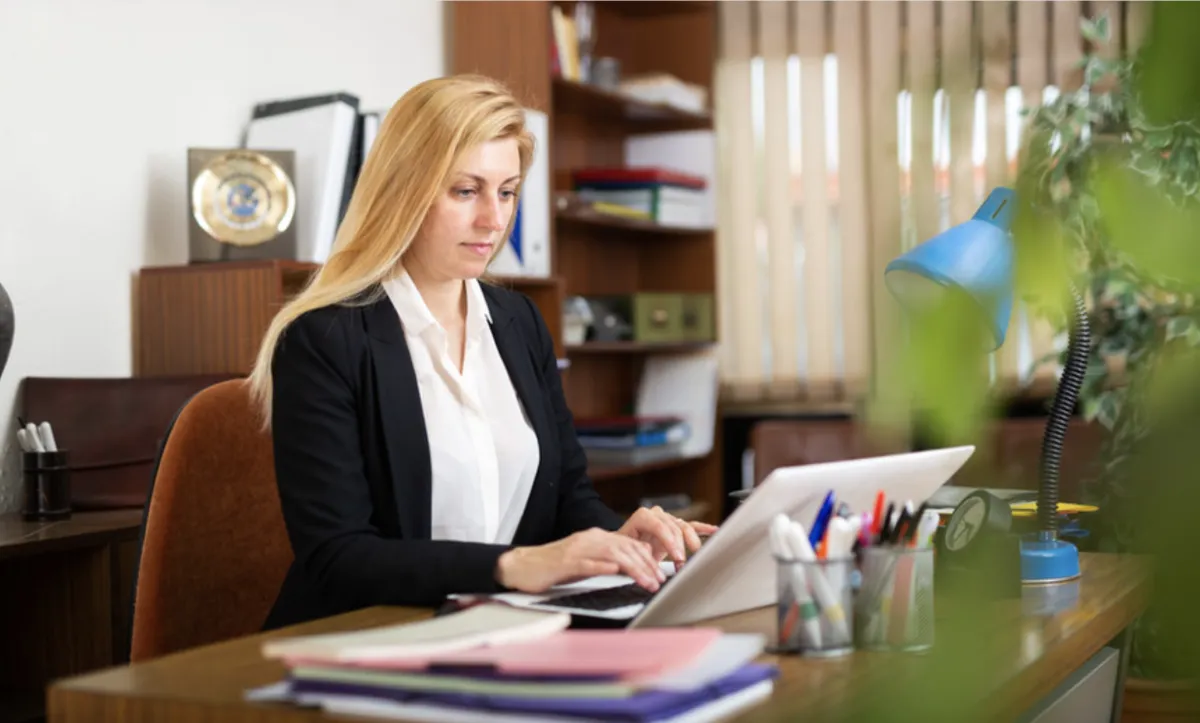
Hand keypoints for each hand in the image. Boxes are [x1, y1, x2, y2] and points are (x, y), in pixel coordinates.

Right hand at [495, 527, 665, 593]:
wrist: (522, 565)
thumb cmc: (555, 567)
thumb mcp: (586, 561)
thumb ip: (607, 560)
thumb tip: (631, 565)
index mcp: (596, 538)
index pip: (630, 544)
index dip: (648, 559)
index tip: (660, 575)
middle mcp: (589, 540)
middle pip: (625, 548)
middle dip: (646, 565)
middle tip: (659, 581)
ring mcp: (577, 549)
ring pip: (611, 554)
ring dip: (633, 568)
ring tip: (646, 582)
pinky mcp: (564, 562)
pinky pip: (586, 562)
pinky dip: (602, 566)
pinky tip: (615, 571)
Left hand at [617, 506, 718, 566]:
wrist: (622, 549)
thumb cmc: (623, 551)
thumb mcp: (628, 553)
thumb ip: (639, 552)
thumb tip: (650, 556)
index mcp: (643, 517)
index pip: (660, 526)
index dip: (670, 542)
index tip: (678, 559)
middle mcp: (656, 515)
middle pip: (674, 527)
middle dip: (681, 547)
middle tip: (683, 564)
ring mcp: (667, 520)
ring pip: (684, 527)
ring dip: (691, 543)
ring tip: (695, 556)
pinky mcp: (676, 528)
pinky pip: (692, 527)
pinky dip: (703, 529)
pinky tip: (714, 531)